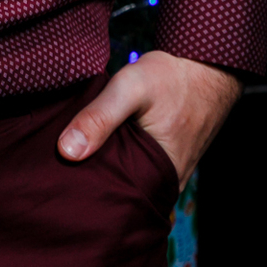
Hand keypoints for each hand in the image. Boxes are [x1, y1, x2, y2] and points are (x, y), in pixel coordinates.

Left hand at [56, 49, 241, 191]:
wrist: (206, 67)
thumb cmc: (171, 78)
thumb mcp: (130, 88)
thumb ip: (99, 117)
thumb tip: (66, 152)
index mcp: (160, 177)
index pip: (114, 198)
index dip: (85, 190)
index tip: (60, 180)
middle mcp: (167, 183)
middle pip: (120, 191)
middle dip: (93, 182)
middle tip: (61, 170)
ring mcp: (168, 173)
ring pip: (129, 179)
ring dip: (107, 169)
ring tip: (75, 160)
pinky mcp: (167, 161)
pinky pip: (139, 168)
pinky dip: (120, 159)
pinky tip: (100, 147)